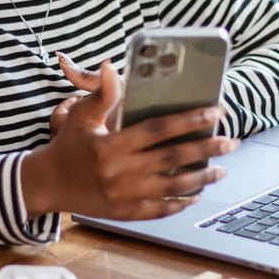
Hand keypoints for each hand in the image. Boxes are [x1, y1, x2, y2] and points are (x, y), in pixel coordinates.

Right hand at [23, 59, 237, 219]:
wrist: (47, 184)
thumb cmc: (68, 146)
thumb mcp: (81, 116)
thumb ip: (102, 94)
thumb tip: (109, 65)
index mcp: (112, 144)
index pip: (159, 129)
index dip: (190, 119)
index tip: (215, 111)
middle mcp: (121, 171)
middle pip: (173, 158)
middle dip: (206, 149)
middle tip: (230, 141)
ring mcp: (125, 195)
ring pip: (173, 186)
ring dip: (201, 177)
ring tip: (222, 169)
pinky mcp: (126, 213)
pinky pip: (161, 209)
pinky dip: (181, 203)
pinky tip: (197, 194)